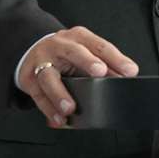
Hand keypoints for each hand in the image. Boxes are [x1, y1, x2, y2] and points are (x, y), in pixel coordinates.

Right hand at [15, 26, 137, 128]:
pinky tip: (59, 119)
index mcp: (77, 37)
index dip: (115, 58)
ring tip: (70, 108)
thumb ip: (107, 65)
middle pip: (72, 51)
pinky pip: (38, 96)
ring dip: (59, 93)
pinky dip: (49, 109)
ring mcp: (41, 61)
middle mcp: (58, 45)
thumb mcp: (86, 52)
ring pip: (48, 76)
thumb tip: (126, 78)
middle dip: (86, 61)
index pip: (98, 45)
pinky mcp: (29, 78)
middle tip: (100, 72)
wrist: (32, 49)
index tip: (129, 71)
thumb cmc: (65, 53)